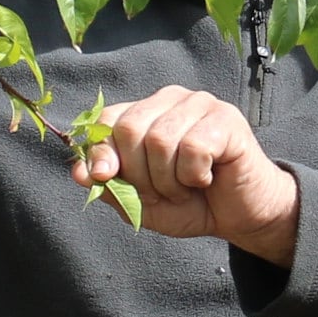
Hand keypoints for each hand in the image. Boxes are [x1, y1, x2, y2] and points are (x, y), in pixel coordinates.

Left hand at [73, 84, 301, 265]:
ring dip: (169, 180)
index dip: (101, 153)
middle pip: (130, 129)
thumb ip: (109, 186)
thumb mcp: (140, 203)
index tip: (106, 177)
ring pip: (160, 140)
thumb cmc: (190, 203)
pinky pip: (193, 147)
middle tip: (164, 191)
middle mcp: (168, 100)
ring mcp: (198, 104)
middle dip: (140, 175)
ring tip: (186, 187)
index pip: (106, 121)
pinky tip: (207, 177)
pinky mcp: (225, 117)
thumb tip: (78, 172)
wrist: (239, 216)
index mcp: (143, 113)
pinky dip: (194, 174)